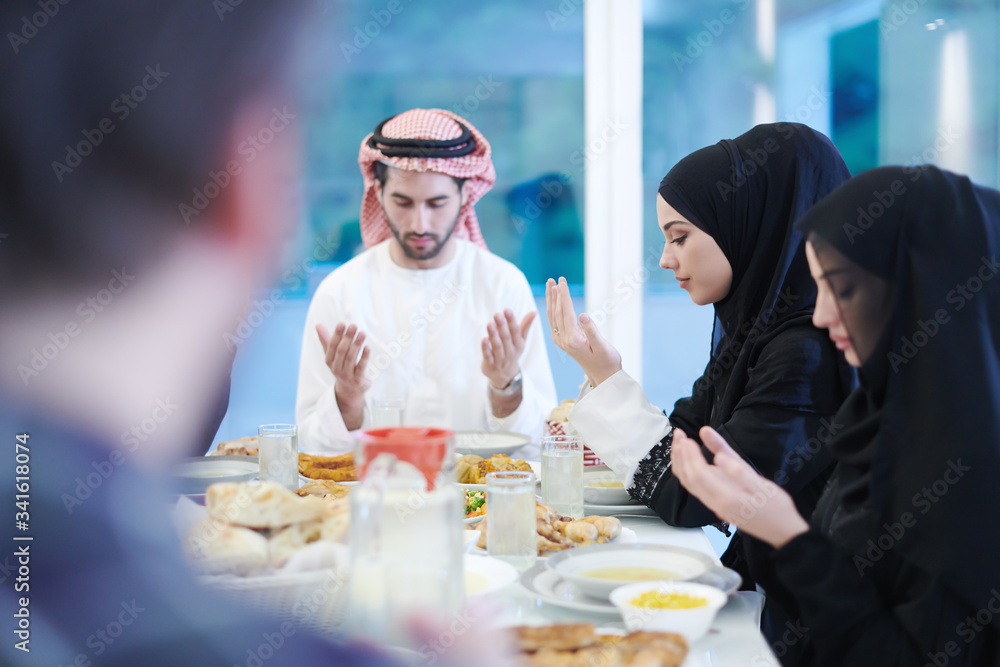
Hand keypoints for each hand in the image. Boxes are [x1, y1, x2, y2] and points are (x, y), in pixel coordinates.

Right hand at [316, 323, 370, 408]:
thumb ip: (326, 340)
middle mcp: (336, 368)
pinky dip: (364, 357)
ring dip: (357, 344)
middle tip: (354, 325)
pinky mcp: (358, 380)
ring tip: (362, 333)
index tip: (342, 323)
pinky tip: (367, 347)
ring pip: (351, 358)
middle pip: (341, 351)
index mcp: (329, 360)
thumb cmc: (341, 367)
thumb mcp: (332, 355)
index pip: (332, 346)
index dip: (337, 334)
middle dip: (347, 338)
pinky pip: (361, 367)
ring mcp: (347, 375)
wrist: (350, 390)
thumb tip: (317, 325)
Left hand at [481, 309, 533, 388]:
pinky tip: (483, 339)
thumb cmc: (512, 352)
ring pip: (497, 346)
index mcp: (518, 344)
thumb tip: (534, 312)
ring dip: (493, 335)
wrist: (505, 376)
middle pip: (506, 338)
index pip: (516, 331)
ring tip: (489, 324)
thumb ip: (525, 326)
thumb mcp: (520, 340)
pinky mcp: (490, 365)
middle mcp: (510, 352)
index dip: (511, 321)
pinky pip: (488, 356)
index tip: (507, 310)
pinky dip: (485, 348)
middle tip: (497, 314)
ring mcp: (500, 359)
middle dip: (502, 326)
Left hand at [545, 277, 621, 385]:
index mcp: (572, 340)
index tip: (562, 281)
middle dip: (554, 295)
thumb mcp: (602, 346)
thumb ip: (592, 331)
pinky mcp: (563, 341)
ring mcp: (561, 341)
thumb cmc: (607, 361)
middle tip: (553, 279)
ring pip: (553, 316)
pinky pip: (555, 322)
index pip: (565, 312)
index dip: (563, 296)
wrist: (603, 376)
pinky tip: (554, 301)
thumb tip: (582, 314)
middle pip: (556, 313)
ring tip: (550, 285)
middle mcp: (563, 340)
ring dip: (551, 300)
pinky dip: (553, 309)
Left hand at [671, 426, 809, 548]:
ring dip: (681, 462)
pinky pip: (694, 488)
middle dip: (680, 455)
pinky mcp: (716, 505)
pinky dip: (687, 472)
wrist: (782, 532)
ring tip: (679, 444)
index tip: (688, 438)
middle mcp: (716, 504)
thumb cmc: (776, 508)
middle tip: (679, 434)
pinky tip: (689, 460)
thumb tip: (719, 457)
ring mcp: (714, 506)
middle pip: (688, 478)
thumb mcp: (763, 485)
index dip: (690, 455)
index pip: (699, 474)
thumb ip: (739, 470)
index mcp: (727, 498)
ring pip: (688, 484)